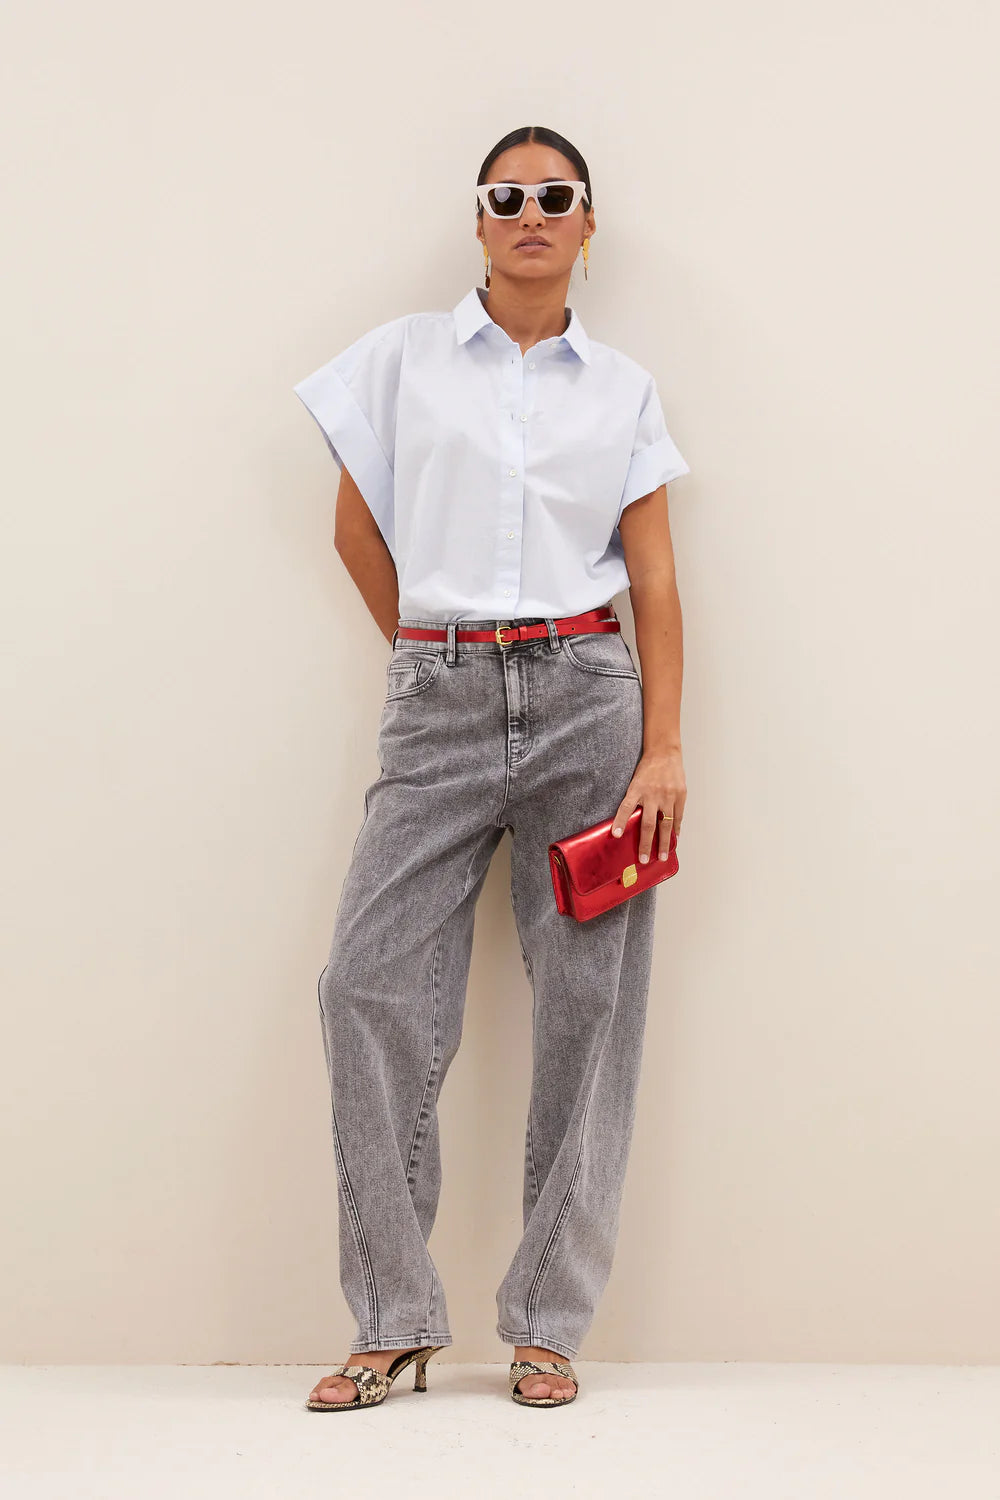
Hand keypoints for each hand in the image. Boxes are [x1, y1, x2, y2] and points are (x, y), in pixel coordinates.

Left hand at [612, 749, 685, 863]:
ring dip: (664, 842)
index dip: (620, 822)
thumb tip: (629, 823)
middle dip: (645, 843)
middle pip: (648, 823)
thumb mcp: (636, 781)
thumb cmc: (647, 768)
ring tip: (662, 856)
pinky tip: (674, 839)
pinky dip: (676, 829)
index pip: (626, 807)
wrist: (665, 752)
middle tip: (643, 859)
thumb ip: (634, 800)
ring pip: (666, 824)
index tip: (616, 835)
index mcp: (637, 789)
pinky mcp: (680, 795)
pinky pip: (678, 817)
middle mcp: (652, 794)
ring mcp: (668, 796)